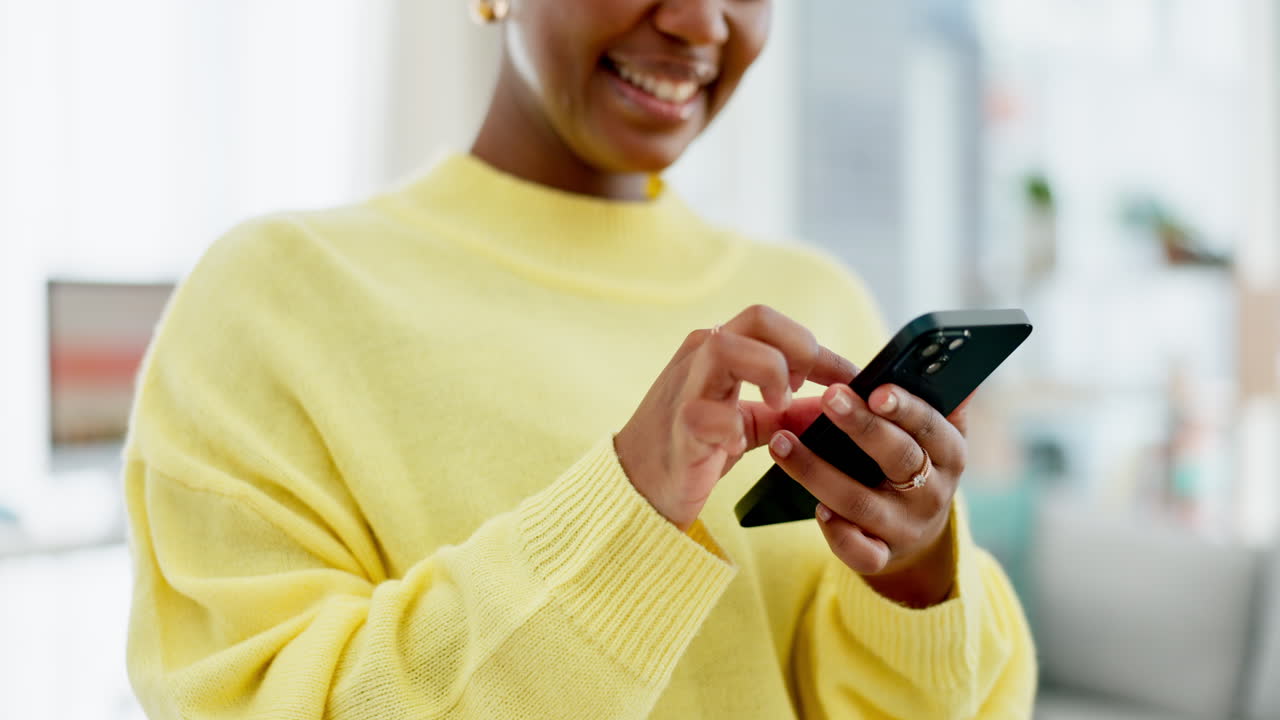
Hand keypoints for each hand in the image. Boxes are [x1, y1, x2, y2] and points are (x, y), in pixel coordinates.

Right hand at [614, 305, 857, 531]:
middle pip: (757, 318)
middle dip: (798, 349)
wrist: (637, 488)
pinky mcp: (679, 427)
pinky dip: (732, 427)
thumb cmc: (692, 448)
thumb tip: (837, 405)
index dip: (818, 348)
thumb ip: (788, 410)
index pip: (773, 324)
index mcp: (716, 350)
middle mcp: (699, 357)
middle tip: (806, 389)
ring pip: (728, 347)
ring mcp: (685, 388)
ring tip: (777, 405)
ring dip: (768, 373)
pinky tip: (736, 447)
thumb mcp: (748, 422)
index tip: (849, 378)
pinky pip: (708, 414)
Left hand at [767, 383, 970, 606]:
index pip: (932, 426)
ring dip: (817, 472)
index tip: (875, 388)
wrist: (917, 537)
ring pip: (861, 502)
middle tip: (827, 398)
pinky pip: (861, 553)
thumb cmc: (914, 466)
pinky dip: (837, 533)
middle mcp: (932, 492)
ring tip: (780, 443)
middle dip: (862, 428)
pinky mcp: (883, 558)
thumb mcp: (934, 436)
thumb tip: (947, 363)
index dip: (905, 408)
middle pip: (898, 459)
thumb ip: (938, 403)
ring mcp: (907, 528)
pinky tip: (815, 510)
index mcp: (949, 454)